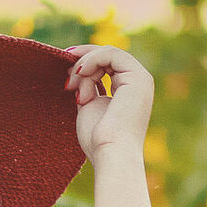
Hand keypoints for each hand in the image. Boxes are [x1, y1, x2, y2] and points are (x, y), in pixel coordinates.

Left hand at [64, 45, 153, 167]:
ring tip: (73, 86)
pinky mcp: (137, 77)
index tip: (66, 77)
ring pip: (107, 54)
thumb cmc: (98, 140)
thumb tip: (77, 73)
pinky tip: (80, 73)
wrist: (110, 153)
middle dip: (82, 62)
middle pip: (107, 57)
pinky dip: (91, 60)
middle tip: (66, 78)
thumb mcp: (89, 107)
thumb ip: (88, 88)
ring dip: (84, 66)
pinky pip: (110, 54)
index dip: (84, 65)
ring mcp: (140, 79)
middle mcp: (138, 83)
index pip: (106, 66)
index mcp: (128, 91)